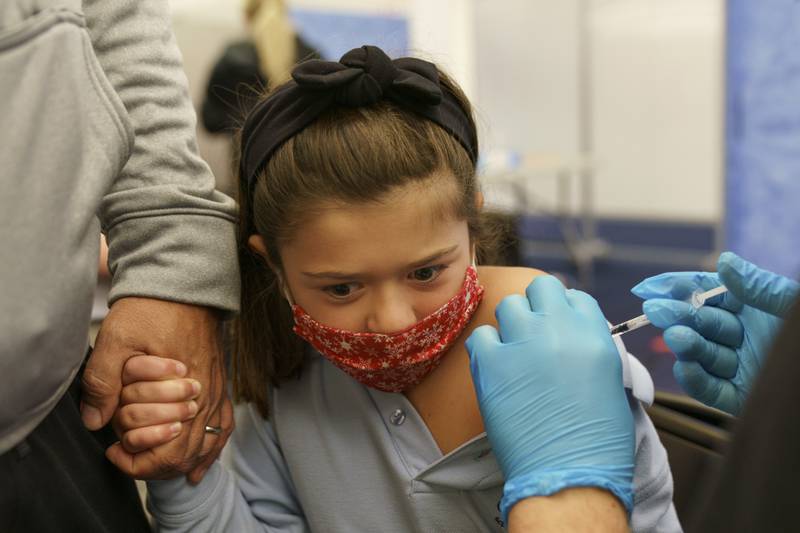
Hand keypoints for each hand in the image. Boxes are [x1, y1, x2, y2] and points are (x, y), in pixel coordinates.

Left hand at [82, 297, 233, 480]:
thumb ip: (102, 381)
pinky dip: (210, 452)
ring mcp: (216, 392)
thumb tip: (95, 421)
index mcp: (182, 388)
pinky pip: (222, 429)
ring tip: (154, 465)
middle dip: (155, 466)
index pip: (167, 450)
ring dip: (180, 463)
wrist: (183, 285)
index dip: (136, 460)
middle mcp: (205, 395)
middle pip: (186, 454)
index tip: (112, 450)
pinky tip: (198, 467)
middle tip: (126, 457)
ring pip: (205, 445)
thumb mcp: (115, 339)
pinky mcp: (219, 385)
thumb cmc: (150, 309)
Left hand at [466, 275, 634, 523]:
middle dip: (537, 306)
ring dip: (512, 325)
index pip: (574, 297)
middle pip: (540, 288)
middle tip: (534, 333)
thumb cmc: (595, 441)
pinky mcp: (492, 363)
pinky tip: (496, 368)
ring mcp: (523, 343)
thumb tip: (570, 337)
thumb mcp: (608, 381)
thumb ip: (588, 348)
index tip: (558, 327)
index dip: (564, 311)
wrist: (569, 475)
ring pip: (509, 306)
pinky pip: (480, 336)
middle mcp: (558, 330)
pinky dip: (486, 349)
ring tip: (515, 354)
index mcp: (593, 334)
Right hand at [631, 251, 798, 414]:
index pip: (710, 292)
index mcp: (756, 307)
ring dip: (687, 346)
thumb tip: (723, 261)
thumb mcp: (793, 306)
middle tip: (657, 311)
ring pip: (705, 355)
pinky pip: (713, 391)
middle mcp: (746, 335)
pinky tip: (687, 369)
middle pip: (703, 323)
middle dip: (679, 316)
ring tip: (677, 338)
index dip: (680, 288)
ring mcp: (743, 367)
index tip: (652, 288)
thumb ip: (759, 286)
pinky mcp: (744, 398)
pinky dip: (697, 382)